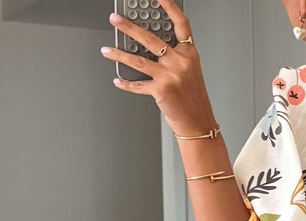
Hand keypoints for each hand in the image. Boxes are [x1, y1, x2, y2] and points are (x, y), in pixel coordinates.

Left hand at [103, 0, 214, 136]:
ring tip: (107, 49)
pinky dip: (126, 83)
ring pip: (139, 60)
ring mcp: (170, 76)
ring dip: (119, 54)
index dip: (169, 6)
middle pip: (151, 38)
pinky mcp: (161, 91)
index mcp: (189, 54)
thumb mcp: (189, 73)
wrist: (199, 124)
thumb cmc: (193, 99)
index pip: (180, 23)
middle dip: (129, 27)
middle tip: (115, 19)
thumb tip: (146, 48)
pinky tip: (118, 79)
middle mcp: (180, 62)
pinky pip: (138, 85)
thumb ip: (173, 58)